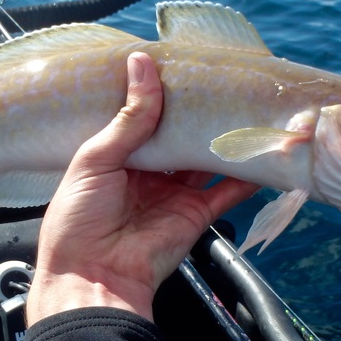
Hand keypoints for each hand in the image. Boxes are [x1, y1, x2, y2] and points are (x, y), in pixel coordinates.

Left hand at [26, 51, 258, 324]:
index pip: (147, 118)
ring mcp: (174, 194)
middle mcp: (150, 173)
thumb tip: (142, 63)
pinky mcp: (195, 215)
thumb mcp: (96, 159)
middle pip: (182, 137)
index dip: (164, 96)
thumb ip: (129, 117)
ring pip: (208, 160)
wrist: (91, 277)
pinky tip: (262, 152)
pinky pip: (227, 192)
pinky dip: (246, 175)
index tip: (185, 66)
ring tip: (248, 108)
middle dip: (199, 115)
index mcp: (118, 156)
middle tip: (223, 83)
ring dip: (226, 140)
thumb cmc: (78, 218)